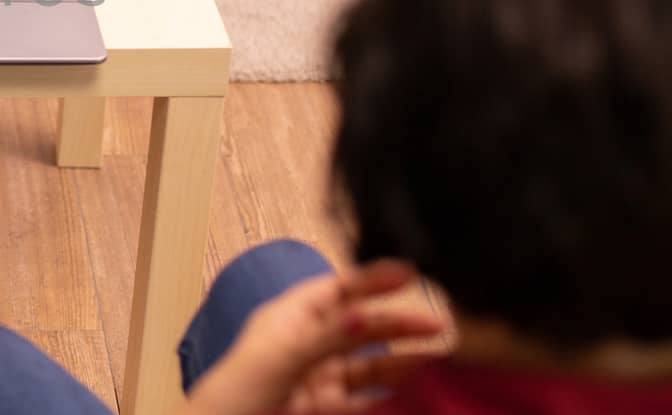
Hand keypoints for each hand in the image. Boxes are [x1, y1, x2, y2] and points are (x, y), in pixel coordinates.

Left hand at [183, 260, 447, 414]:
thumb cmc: (234, 394)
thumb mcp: (280, 357)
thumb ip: (325, 337)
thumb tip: (364, 313)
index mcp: (289, 319)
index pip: (337, 289)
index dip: (372, 281)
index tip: (410, 275)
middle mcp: (308, 345)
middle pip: (361, 327)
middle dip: (398, 324)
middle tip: (438, 325)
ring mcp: (319, 380)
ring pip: (371, 365)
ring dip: (404, 361)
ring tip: (441, 358)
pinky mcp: (326, 410)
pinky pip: (368, 400)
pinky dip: (394, 396)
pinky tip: (419, 392)